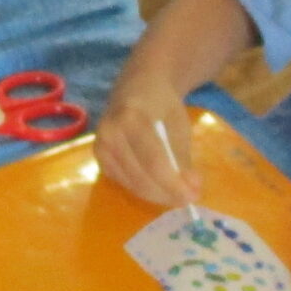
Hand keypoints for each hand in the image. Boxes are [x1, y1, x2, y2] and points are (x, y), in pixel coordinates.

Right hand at [95, 82, 197, 206]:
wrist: (136, 89)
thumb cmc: (161, 105)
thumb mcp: (179, 125)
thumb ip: (183, 157)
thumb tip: (192, 188)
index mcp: (132, 118)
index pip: (153, 161)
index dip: (173, 184)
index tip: (192, 197)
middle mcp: (110, 133)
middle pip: (140, 176)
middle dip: (166, 194)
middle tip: (188, 201)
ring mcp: (100, 146)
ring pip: (131, 183)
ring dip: (156, 195)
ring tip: (176, 196)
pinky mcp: (98, 157)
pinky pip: (123, 181)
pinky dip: (143, 189)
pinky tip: (158, 187)